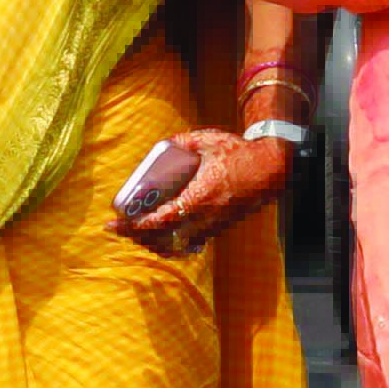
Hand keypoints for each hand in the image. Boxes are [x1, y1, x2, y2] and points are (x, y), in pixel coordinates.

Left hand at [115, 128, 287, 257]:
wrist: (271, 170)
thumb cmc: (240, 154)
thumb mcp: (209, 141)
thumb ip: (183, 141)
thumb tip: (164, 143)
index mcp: (201, 197)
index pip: (162, 219)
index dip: (137, 225)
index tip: (117, 223)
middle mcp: (205, 217)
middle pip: (164, 239)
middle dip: (138, 237)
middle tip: (118, 229)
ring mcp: (212, 226)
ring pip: (176, 246)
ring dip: (152, 243)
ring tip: (134, 234)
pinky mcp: (217, 229)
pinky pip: (189, 244)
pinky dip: (170, 245)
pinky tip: (158, 239)